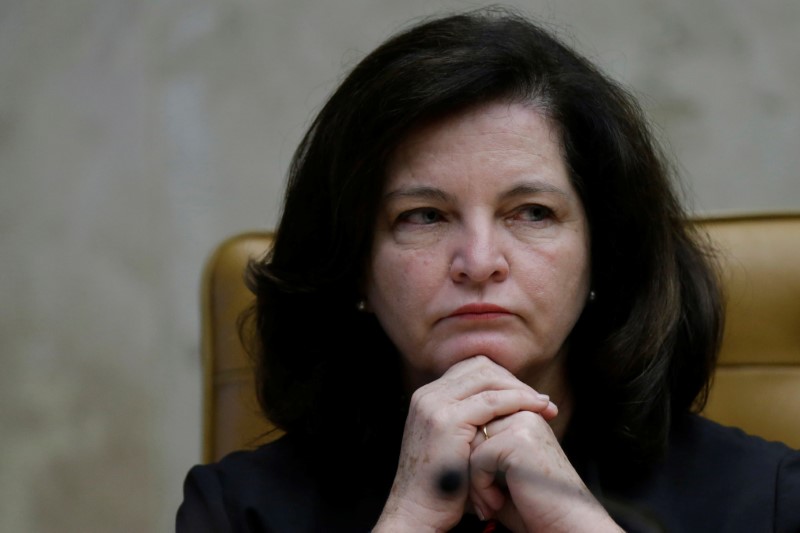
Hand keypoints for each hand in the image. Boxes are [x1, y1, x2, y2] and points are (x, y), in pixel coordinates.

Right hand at [373, 355, 556, 531]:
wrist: (416, 514)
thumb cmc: (440, 489)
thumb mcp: (452, 446)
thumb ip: (468, 424)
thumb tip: (501, 411)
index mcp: (426, 397)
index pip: (471, 369)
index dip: (502, 379)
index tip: (527, 396)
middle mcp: (427, 395)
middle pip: (480, 367)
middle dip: (514, 381)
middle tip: (542, 400)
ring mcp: (434, 404)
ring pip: (488, 378)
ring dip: (521, 390)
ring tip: (545, 405)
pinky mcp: (447, 420)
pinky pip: (492, 400)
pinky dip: (518, 401)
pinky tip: (536, 410)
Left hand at [469, 411, 621, 531]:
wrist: (564, 526)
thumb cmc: (529, 505)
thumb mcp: (498, 470)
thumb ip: (477, 446)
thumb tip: (446, 436)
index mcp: (520, 414)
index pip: (473, 422)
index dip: (469, 458)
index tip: (480, 489)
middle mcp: (523, 412)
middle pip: (469, 430)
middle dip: (467, 467)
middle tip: (481, 499)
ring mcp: (523, 422)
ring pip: (469, 442)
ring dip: (472, 479)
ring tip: (488, 502)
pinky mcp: (520, 439)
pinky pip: (478, 457)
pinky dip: (480, 486)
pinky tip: (496, 503)